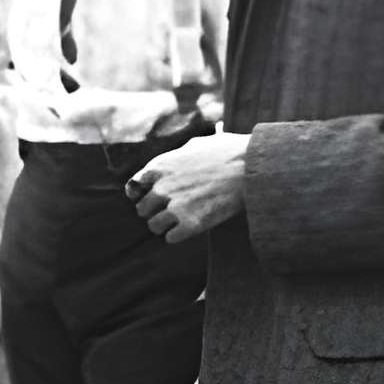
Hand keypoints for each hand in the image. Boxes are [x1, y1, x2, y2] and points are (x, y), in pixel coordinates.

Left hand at [127, 131, 249, 241]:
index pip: (133, 187)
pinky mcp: (189, 224)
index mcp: (159, 167)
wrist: (250, 167)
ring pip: (154, 226)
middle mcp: (161, 188)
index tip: (154, 198)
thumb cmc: (229, 152)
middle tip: (173, 211)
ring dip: (165, 226)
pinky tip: (191, 227)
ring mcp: (174, 207)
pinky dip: (179, 235)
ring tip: (181, 221)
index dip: (143, 194)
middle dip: (156, 211)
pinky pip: (170, 238)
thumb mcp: (198, 144)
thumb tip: (184, 152)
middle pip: (142, 209)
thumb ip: (182, 152)